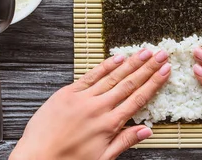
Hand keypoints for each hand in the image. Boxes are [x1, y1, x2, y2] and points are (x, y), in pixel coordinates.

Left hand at [10, 49, 170, 159]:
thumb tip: (147, 130)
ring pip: (112, 76)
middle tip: (161, 54)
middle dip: (147, 68)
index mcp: (109, 124)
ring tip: (145, 52)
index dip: (154, 83)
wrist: (35, 159)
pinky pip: (90, 75)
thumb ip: (125, 141)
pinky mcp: (67, 93)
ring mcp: (83, 98)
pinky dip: (105, 66)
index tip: (165, 71)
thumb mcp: (102, 159)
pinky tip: (117, 57)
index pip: (138, 99)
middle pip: (129, 83)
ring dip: (131, 63)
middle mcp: (99, 108)